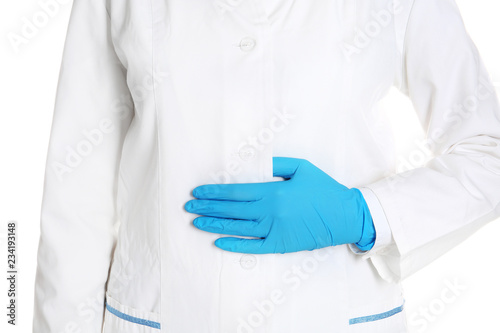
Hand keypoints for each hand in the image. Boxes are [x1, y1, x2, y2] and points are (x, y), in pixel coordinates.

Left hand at [185, 157, 374, 253]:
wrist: (346, 215)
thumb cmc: (324, 189)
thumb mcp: (301, 168)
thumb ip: (276, 164)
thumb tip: (254, 163)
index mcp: (274, 191)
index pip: (235, 192)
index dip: (214, 193)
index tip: (197, 192)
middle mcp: (270, 211)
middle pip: (231, 210)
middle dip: (208, 208)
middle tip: (189, 208)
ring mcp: (274, 230)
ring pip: (238, 228)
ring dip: (215, 225)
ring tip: (196, 223)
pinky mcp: (281, 245)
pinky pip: (252, 247)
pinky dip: (234, 245)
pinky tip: (218, 242)